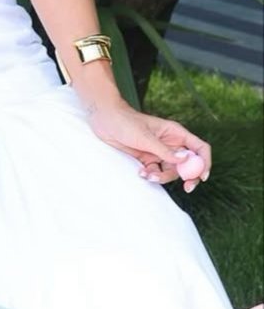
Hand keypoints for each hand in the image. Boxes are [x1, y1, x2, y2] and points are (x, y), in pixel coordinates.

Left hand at [87, 100, 211, 191]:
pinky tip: (141, 173)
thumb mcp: (146, 137)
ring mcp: (158, 151)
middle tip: (187, 188)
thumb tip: (186, 160)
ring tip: (148, 175)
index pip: (199, 148)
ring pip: (171, 170)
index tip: (202, 176)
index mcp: (175, 133)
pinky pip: (156, 171)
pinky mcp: (147, 158)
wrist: (103, 120)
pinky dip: (151, 175)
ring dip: (162, 176)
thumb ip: (165, 151)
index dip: (204, 162)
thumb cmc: (125, 122)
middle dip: (188, 176)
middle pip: (188, 164)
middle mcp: (170, 143)